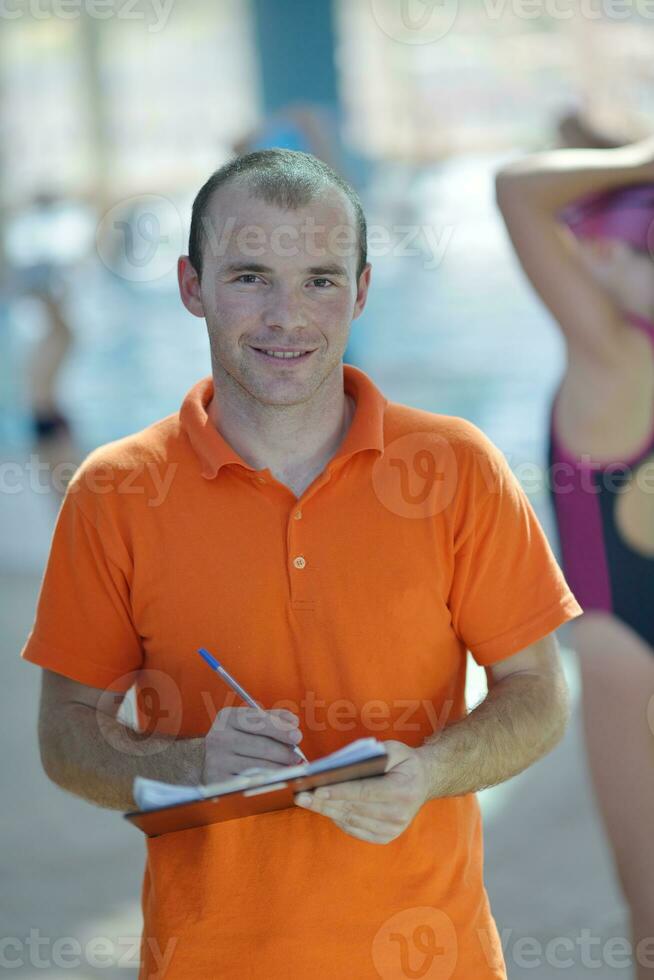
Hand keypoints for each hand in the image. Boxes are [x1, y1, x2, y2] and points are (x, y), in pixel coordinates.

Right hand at [202, 706, 301, 782]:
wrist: (204, 759)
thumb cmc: (235, 738)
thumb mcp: (247, 722)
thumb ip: (272, 718)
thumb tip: (293, 722)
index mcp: (228, 717)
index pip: (259, 721)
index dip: (280, 729)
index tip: (297, 735)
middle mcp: (219, 737)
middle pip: (261, 745)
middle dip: (284, 751)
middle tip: (297, 756)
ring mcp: (217, 760)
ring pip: (258, 765)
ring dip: (279, 767)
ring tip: (291, 767)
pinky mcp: (218, 780)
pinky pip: (250, 782)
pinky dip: (267, 780)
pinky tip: (277, 778)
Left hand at [294, 740, 428, 843]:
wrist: (424, 781)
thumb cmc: (404, 762)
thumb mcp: (394, 749)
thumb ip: (371, 756)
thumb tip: (339, 766)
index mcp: (403, 791)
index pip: (364, 792)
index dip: (338, 791)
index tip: (316, 789)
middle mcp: (399, 814)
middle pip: (354, 808)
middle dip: (324, 802)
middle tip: (300, 795)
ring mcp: (393, 829)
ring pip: (351, 820)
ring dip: (327, 811)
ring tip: (306, 801)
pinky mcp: (386, 837)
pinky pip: (355, 830)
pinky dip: (338, 819)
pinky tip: (325, 808)